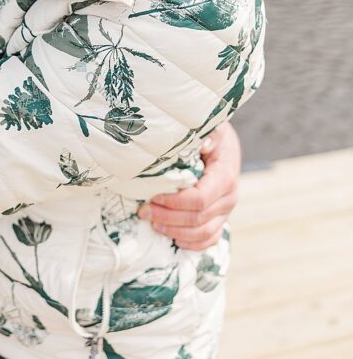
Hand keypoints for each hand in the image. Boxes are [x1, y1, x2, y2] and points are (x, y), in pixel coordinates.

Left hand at [138, 123, 240, 249]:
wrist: (225, 144)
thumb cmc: (212, 134)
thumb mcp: (212, 128)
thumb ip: (208, 134)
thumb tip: (203, 142)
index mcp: (225, 176)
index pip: (199, 199)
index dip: (174, 202)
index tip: (153, 197)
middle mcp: (229, 198)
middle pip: (198, 219)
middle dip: (168, 218)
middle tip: (143, 211)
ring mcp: (226, 211)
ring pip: (203, 233)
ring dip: (175, 232)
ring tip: (152, 223)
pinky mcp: (221, 218)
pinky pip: (210, 239)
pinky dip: (192, 243)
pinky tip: (173, 238)